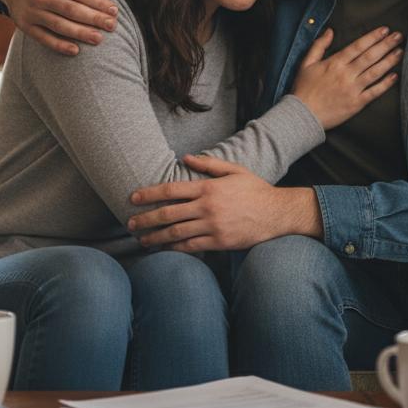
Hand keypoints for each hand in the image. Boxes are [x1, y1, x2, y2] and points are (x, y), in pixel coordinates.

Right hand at [0, 0, 116, 54]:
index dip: (97, 2)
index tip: (114, 10)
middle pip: (71, 10)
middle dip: (93, 19)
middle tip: (112, 26)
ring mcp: (31, 11)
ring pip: (59, 25)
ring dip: (80, 34)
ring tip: (99, 39)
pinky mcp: (25, 25)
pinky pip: (43, 38)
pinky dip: (59, 45)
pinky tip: (75, 51)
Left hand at [126, 155, 322, 250]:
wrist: (277, 213)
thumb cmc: (255, 190)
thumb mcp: (234, 170)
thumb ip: (209, 164)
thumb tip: (185, 157)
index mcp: (208, 188)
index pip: (171, 190)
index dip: (149, 194)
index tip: (133, 198)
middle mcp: (207, 207)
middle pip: (168, 213)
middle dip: (146, 219)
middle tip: (130, 223)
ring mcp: (212, 226)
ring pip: (176, 233)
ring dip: (155, 237)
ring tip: (142, 239)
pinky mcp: (218, 242)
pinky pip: (190, 246)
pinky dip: (174, 249)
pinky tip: (164, 249)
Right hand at [291, 27, 402, 128]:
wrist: (302, 115)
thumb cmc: (303, 89)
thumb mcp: (306, 63)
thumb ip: (319, 45)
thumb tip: (330, 31)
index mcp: (335, 63)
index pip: (358, 46)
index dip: (373, 37)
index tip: (384, 30)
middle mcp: (346, 74)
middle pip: (370, 56)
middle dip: (386, 45)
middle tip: (399, 36)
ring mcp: (353, 89)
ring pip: (375, 72)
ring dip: (389, 61)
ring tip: (400, 52)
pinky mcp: (356, 104)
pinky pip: (374, 92)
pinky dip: (385, 84)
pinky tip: (395, 76)